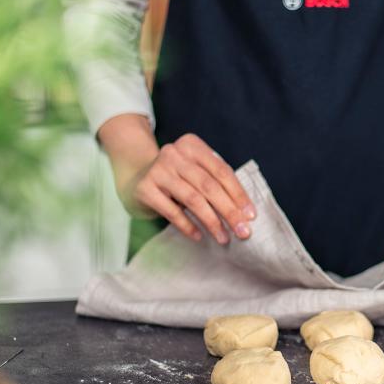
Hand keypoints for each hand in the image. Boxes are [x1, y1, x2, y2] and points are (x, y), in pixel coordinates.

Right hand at [124, 134, 255, 244]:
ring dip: (211, 221)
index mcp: (192, 145)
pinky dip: (188, 226)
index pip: (221, 171)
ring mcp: (158, 170)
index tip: (250, 215)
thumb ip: (215, 181)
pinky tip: (199, 236)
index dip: (238, 194)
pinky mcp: (145, 188)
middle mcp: (174, 153)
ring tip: (224, 238)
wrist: (133, 175)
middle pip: (209, 186)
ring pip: (193, 199)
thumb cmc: (175, 177)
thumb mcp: (194, 170)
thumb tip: (243, 212)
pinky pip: (172, 212)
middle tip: (242, 231)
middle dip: (229, 211)